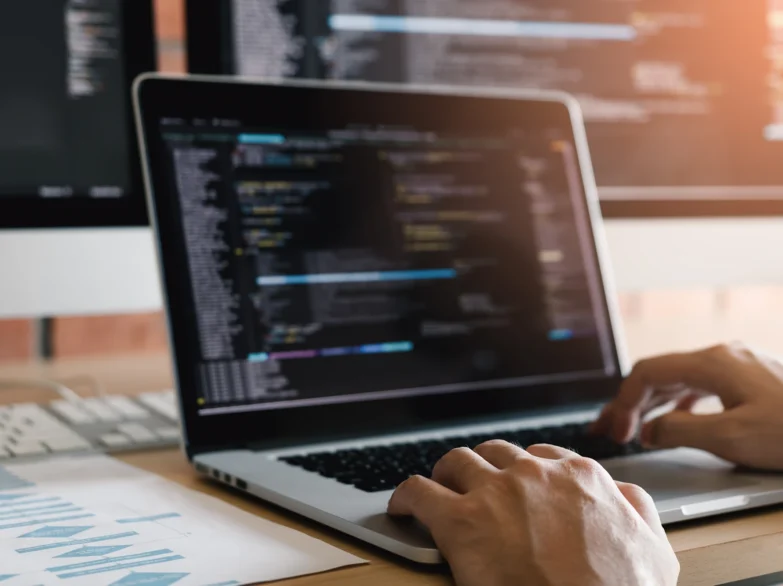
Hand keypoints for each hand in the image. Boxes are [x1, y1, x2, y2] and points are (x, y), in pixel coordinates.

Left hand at [388, 442, 678, 585]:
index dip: (524, 472)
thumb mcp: (653, 548)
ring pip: (456, 461)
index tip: (514, 483)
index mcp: (579, 477)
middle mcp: (535, 474)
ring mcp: (496, 493)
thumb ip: (636, 509)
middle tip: (475, 485)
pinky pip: (419, 491)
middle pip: (496, 453)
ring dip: (446, 474)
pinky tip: (403, 507)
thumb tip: (622, 494)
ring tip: (440, 488)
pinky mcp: (460, 521)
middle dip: (484, 467)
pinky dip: (406, 496)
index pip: (542, 456)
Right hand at [592, 343, 782, 470]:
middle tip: (607, 429)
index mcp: (712, 363)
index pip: (648, 373)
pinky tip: (671, 420)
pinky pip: (698, 386)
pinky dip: (675, 403)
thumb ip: (680, 430)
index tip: (616, 432)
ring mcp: (735, 365)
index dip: (624, 402)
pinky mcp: (748, 379)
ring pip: (677, 380)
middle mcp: (721, 356)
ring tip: (629, 427)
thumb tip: (648, 431)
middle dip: (628, 402)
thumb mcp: (732, 437)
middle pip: (658, 374)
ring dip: (650, 404)